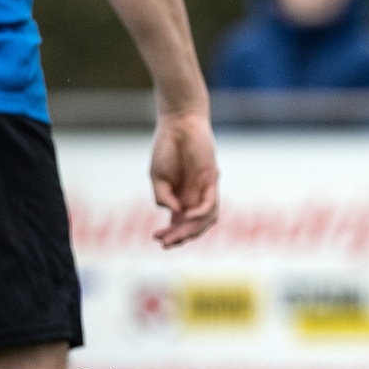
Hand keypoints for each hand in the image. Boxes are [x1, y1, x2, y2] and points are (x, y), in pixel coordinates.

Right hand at [149, 109, 219, 247]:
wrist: (178, 124)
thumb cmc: (167, 149)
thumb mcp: (158, 178)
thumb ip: (163, 197)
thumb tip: (176, 215)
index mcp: (182, 197)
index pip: (181, 223)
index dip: (171, 234)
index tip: (156, 238)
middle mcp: (196, 196)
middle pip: (194, 225)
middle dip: (180, 237)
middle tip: (164, 244)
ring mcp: (205, 189)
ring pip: (205, 219)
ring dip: (190, 230)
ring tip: (174, 236)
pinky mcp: (212, 179)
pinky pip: (211, 203)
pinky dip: (201, 213)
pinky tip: (188, 217)